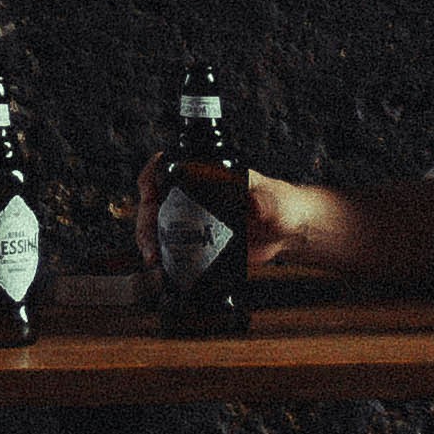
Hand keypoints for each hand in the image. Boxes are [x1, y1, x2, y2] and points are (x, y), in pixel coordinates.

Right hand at [145, 157, 331, 276]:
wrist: (288, 232)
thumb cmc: (282, 205)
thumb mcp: (272, 199)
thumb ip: (263, 199)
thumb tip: (252, 202)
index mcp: (208, 174)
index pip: (169, 165)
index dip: (152, 175)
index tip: (148, 192)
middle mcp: (194, 194)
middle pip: (156, 200)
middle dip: (146, 221)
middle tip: (151, 243)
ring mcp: (191, 218)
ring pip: (157, 225)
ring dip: (149, 241)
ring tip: (153, 260)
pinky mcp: (196, 241)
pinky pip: (170, 246)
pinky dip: (161, 257)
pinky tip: (161, 269)